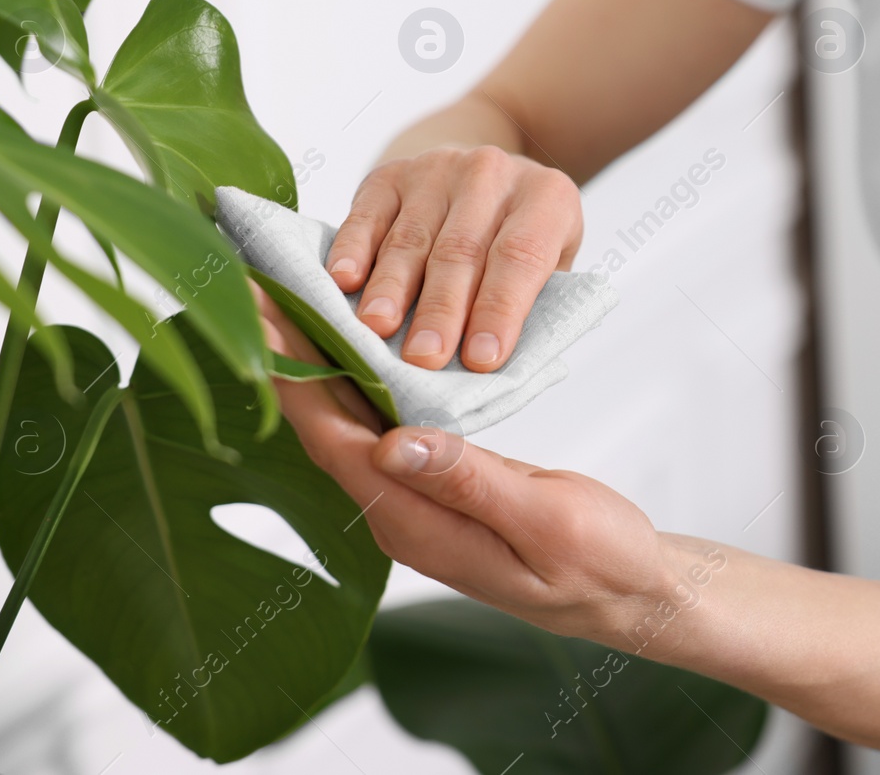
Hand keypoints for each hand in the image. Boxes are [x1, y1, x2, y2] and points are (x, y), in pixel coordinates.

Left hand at [256, 286, 674, 646]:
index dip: (293, 379)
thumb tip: (393, 443)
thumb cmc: (598, 559)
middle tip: (251, 286)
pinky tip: (356, 339)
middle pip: (327, 428)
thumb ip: (469, 483)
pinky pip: (382, 423)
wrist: (627, 592)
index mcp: (417, 524)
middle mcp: (401, 512)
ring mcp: (416, 498)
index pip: (335, 443)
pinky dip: (361, 375)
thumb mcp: (545, 519)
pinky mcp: (436, 483)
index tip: (259, 317)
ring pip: (349, 423)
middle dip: (288, 358)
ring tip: (289, 298)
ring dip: (317, 362)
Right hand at [325, 146, 582, 371]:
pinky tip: (342, 281)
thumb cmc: (520, 242)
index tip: (479, 359)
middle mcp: (492, 173)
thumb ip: (531, 306)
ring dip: (392, 288)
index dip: (500, 309)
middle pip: (461, 250)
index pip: (522, 256)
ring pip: (411, 237)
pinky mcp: (390, 174)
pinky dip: (352, 249)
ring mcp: (438, 168)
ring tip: (377, 329)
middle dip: (442, 309)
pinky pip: (367, 214)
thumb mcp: (550, 266)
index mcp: (547, 197)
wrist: (483, 179)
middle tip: (424, 357)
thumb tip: (486, 368)